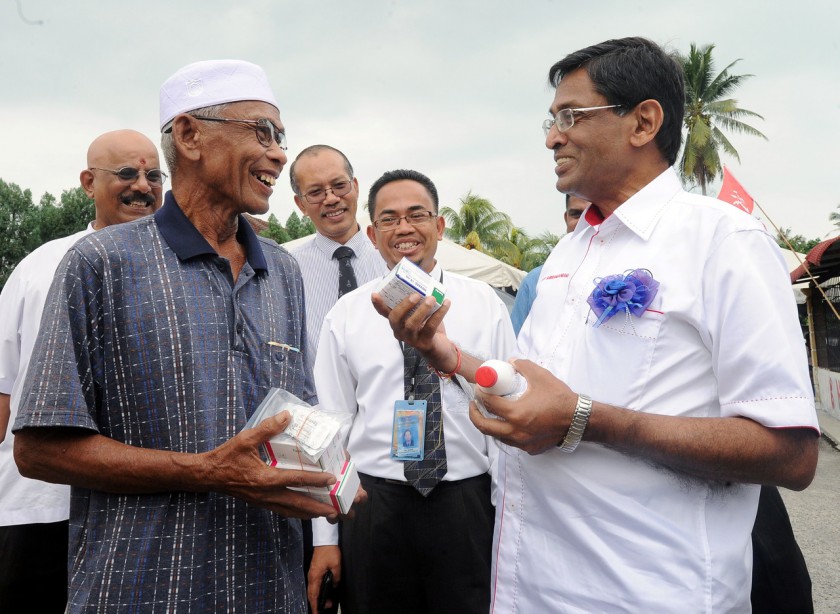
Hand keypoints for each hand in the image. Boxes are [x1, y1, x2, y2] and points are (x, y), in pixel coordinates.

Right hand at [203, 412, 341, 519]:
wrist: (208, 475)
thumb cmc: (226, 457)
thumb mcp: (245, 439)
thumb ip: (267, 428)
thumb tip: (287, 416)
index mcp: (265, 478)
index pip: (295, 480)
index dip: (315, 480)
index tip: (331, 479)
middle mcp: (267, 494)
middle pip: (298, 504)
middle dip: (319, 507)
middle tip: (337, 509)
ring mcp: (264, 501)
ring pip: (292, 511)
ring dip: (310, 513)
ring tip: (327, 513)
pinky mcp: (261, 503)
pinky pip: (283, 511)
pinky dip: (297, 512)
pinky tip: (305, 510)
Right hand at [307, 545, 340, 612]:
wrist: (325, 539)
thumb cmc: (329, 550)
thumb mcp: (336, 565)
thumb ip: (336, 577)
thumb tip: (335, 585)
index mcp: (315, 576)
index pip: (313, 595)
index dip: (315, 605)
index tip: (317, 613)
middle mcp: (311, 576)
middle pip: (311, 594)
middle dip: (317, 603)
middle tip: (327, 607)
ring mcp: (312, 573)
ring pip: (312, 589)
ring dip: (318, 596)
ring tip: (327, 601)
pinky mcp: (314, 570)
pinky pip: (314, 584)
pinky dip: (317, 590)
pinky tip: (323, 591)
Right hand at [371, 291, 453, 368]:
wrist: (440, 348)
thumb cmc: (428, 327)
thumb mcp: (421, 314)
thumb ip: (419, 302)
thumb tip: (425, 282)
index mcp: (397, 322)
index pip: (384, 313)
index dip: (378, 305)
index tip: (375, 294)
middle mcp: (400, 331)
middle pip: (395, 319)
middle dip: (404, 305)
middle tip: (416, 295)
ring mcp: (411, 339)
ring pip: (411, 324)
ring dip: (422, 310)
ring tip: (432, 298)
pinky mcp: (424, 343)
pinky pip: (430, 327)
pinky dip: (439, 313)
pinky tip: (446, 304)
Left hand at [469, 359, 578, 454]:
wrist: (578, 420)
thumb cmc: (560, 398)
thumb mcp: (541, 376)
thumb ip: (523, 365)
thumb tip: (510, 361)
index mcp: (517, 414)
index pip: (489, 404)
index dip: (480, 393)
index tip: (480, 387)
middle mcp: (516, 432)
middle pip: (484, 426)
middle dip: (474, 414)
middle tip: (475, 403)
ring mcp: (522, 443)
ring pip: (496, 436)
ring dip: (488, 424)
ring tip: (488, 412)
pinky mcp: (529, 449)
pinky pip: (510, 441)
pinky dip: (504, 432)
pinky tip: (506, 422)